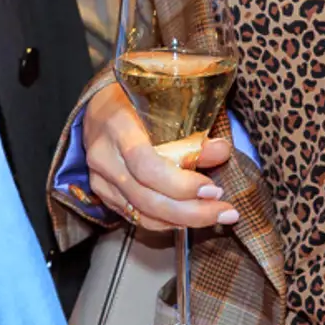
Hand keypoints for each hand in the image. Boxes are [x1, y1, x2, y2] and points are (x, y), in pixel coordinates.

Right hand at [77, 84, 238, 233]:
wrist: (99, 109)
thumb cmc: (135, 102)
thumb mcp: (162, 106)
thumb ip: (191, 132)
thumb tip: (221, 151)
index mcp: (118, 127)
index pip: (146, 166)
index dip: (180, 183)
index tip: (212, 189)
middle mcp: (105, 157)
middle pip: (146, 197)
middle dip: (190, 211)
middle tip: (225, 211)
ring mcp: (100, 180)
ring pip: (141, 213)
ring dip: (183, 220)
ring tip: (215, 215)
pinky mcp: (104, 194)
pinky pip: (136, 217)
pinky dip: (165, 222)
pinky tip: (190, 218)